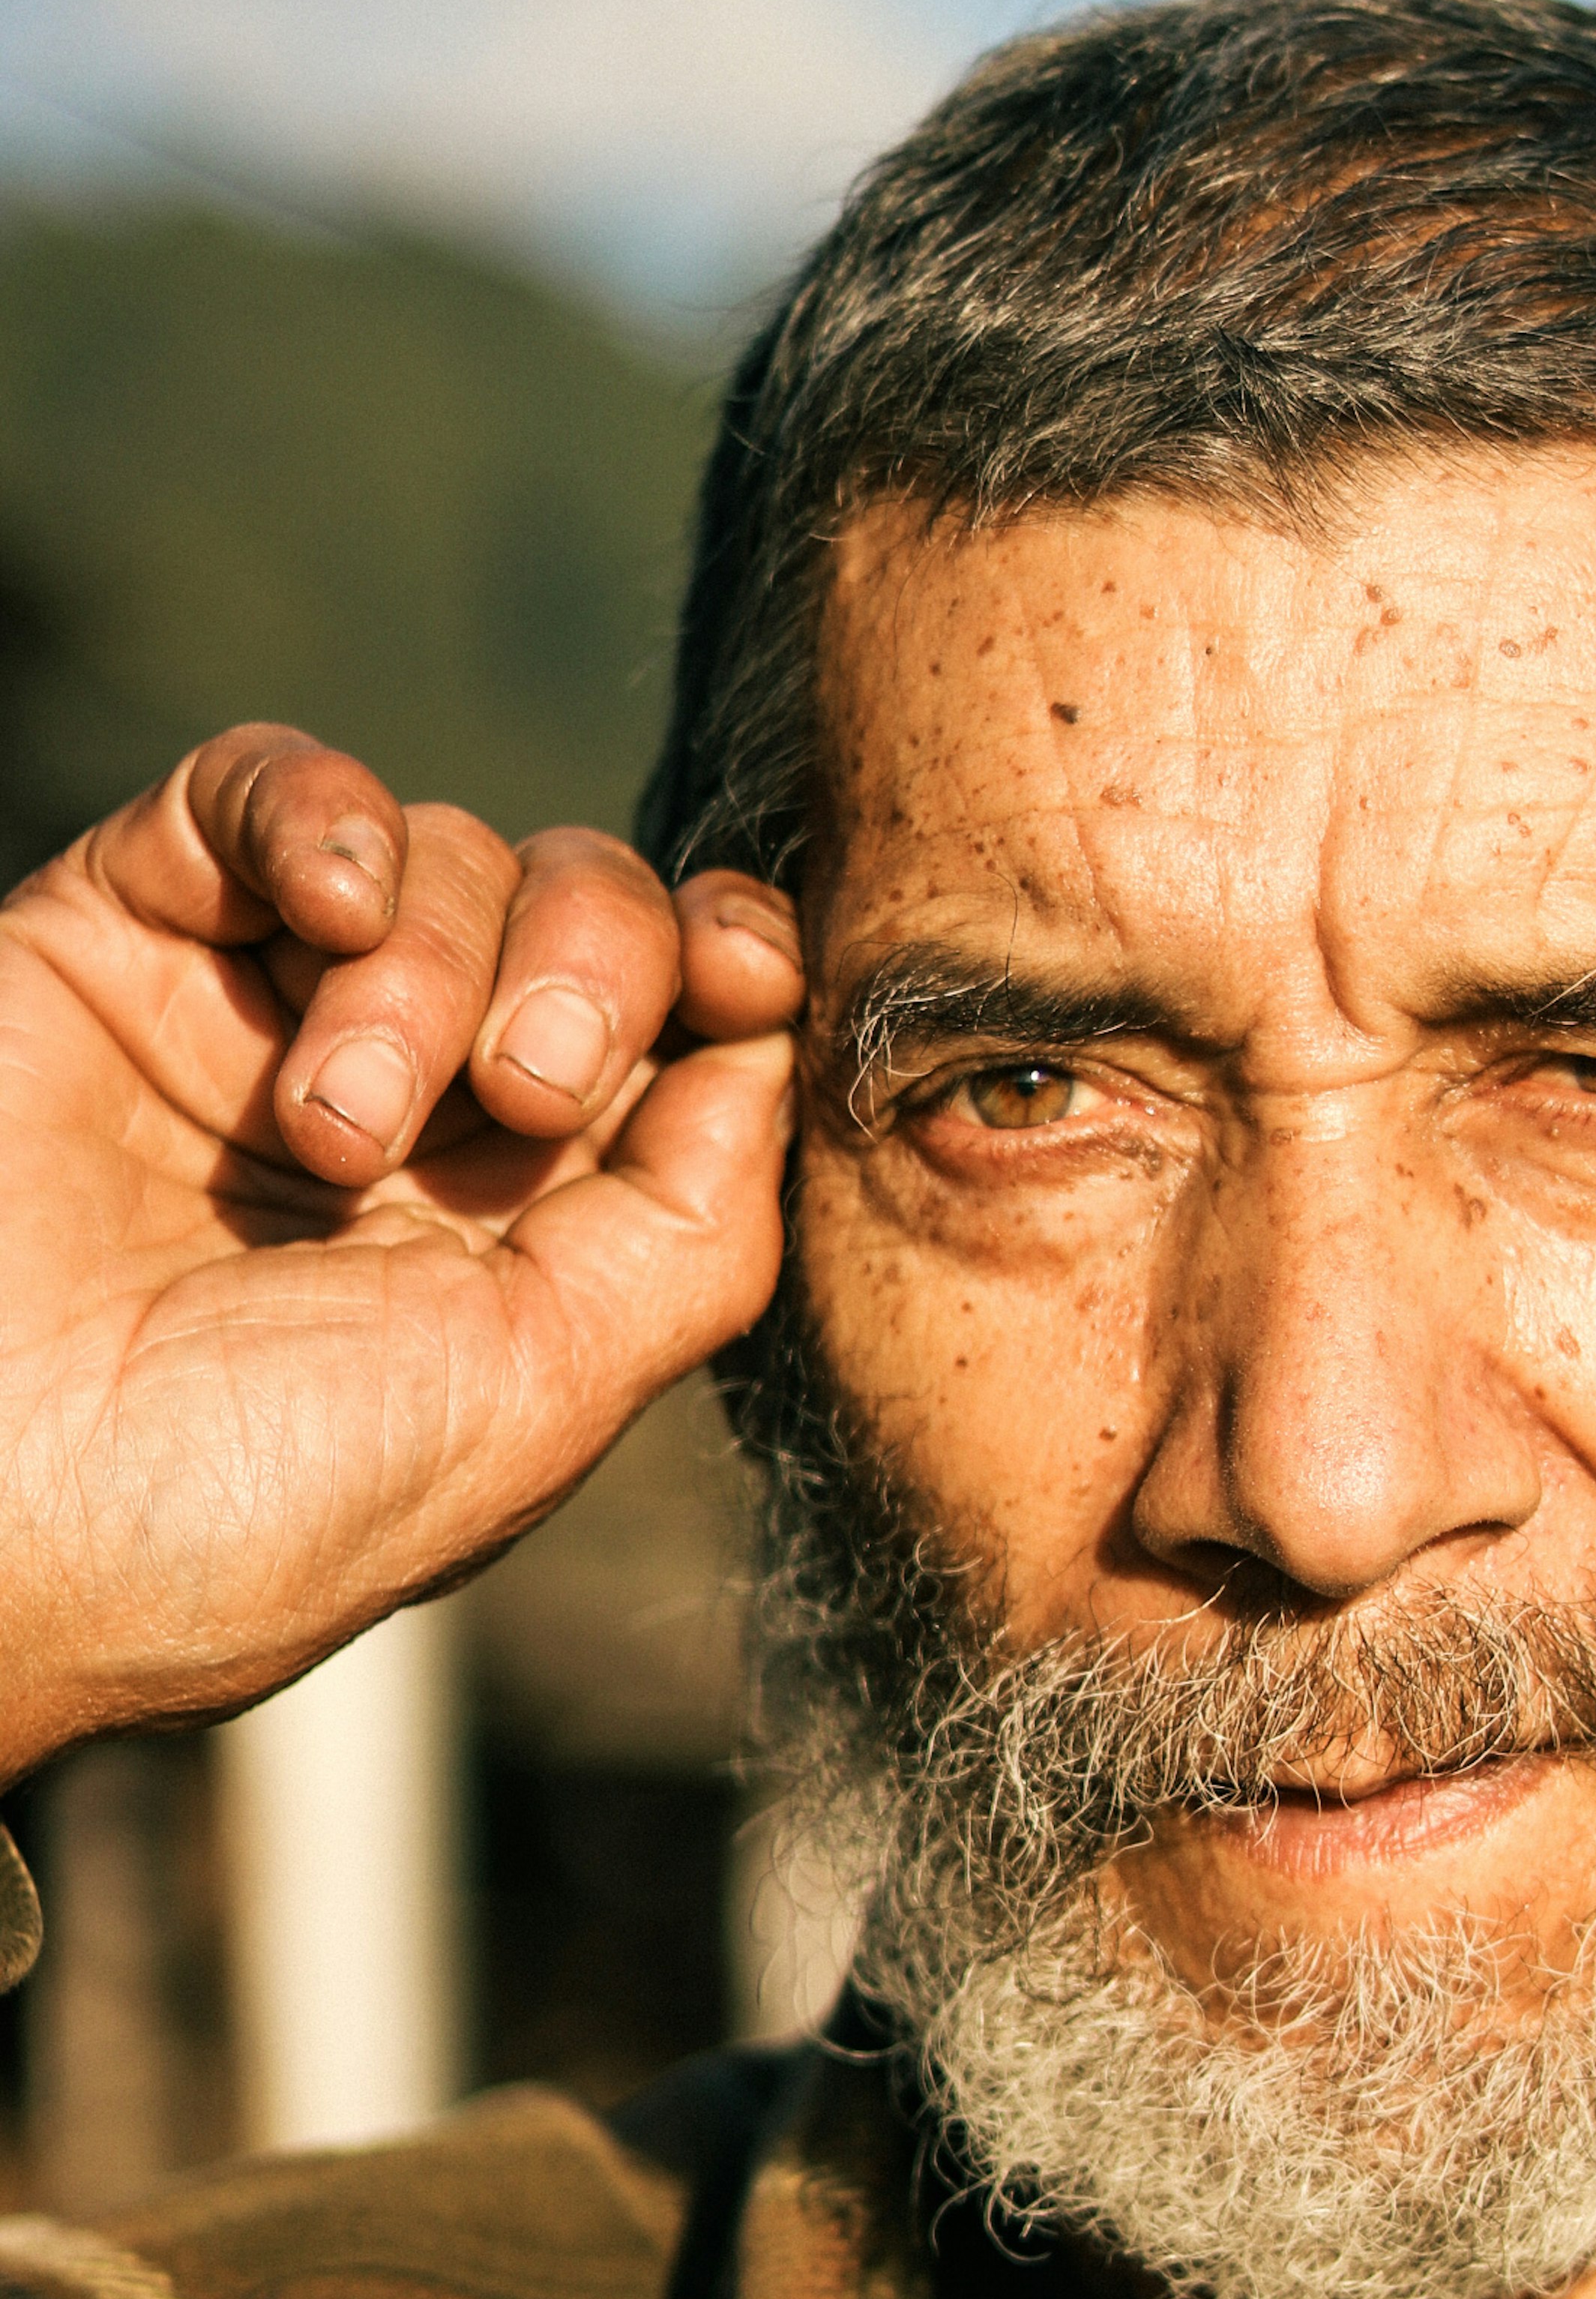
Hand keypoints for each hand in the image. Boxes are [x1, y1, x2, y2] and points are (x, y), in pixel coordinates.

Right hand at [0, 728, 804, 1783]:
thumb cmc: (230, 1508)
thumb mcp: (534, 1400)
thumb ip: (687, 1233)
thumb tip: (774, 1062)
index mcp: (521, 1233)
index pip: (684, 1031)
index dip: (737, 964)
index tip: (750, 972)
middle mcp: (408, 1116)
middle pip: (590, 914)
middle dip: (595, 966)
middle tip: (519, 1091)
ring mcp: (260, 1016)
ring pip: (444, 853)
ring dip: (428, 967)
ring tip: (330, 1127)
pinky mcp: (120, 937)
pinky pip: (263, 790)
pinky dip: (322, 812)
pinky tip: (322, 899)